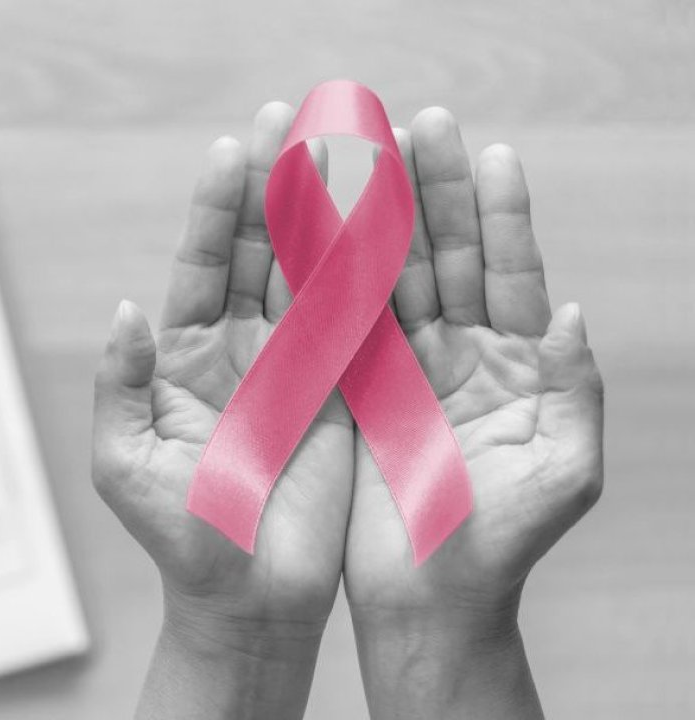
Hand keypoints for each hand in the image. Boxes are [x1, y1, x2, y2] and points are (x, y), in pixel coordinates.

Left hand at [92, 103, 349, 645]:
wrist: (248, 599)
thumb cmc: (178, 539)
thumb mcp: (125, 463)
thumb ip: (122, 384)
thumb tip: (126, 308)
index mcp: (184, 355)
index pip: (200, 264)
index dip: (214, 207)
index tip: (231, 150)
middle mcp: (240, 348)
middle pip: (256, 250)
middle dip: (272, 186)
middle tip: (294, 120)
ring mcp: (293, 366)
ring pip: (310, 272)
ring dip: (325, 212)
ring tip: (344, 148)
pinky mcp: (342, 391)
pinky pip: (357, 321)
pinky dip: (370, 272)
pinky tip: (383, 219)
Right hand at [344, 108, 604, 717]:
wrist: (427, 602)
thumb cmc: (500, 545)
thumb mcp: (564, 473)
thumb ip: (575, 389)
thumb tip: (566, 308)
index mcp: (512, 363)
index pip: (505, 272)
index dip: (497, 214)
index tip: (486, 154)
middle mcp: (455, 353)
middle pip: (441, 256)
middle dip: (429, 190)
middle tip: (413, 123)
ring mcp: (398, 367)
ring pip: (383, 277)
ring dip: (369, 216)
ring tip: (353, 151)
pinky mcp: (347, 389)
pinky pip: (334, 322)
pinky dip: (322, 274)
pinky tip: (310, 225)